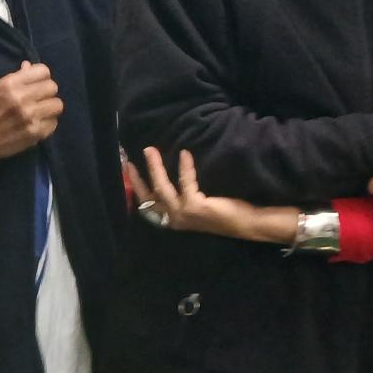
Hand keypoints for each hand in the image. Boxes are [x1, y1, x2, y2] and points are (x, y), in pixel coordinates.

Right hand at [0, 62, 61, 178]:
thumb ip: (16, 78)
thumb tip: (29, 66)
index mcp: (8, 84)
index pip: (43, 71)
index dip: (42, 77)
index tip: (37, 84)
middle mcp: (20, 98)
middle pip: (52, 87)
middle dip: (46, 92)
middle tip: (38, 99)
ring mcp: (29, 116)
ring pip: (57, 105)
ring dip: (50, 108)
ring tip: (40, 112)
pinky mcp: (35, 133)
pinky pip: (54, 122)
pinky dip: (47, 123)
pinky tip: (36, 124)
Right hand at [129, 148, 295, 242]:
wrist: (243, 222)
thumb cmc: (222, 211)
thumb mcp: (195, 203)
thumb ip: (181, 194)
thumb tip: (169, 174)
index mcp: (172, 219)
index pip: (147, 204)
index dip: (137, 186)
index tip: (129, 168)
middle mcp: (173, 220)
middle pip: (149, 196)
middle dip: (137, 176)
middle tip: (129, 158)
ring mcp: (183, 214)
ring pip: (162, 188)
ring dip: (155, 167)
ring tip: (150, 150)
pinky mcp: (194, 206)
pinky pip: (185, 181)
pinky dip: (185, 167)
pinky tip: (186, 153)